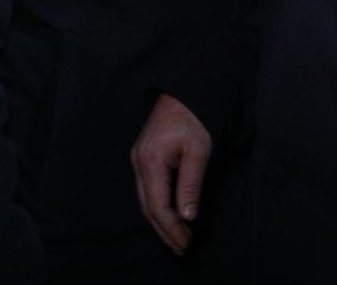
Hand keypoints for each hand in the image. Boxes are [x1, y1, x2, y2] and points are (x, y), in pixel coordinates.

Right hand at [131, 93, 211, 254]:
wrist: (187, 87)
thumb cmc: (196, 116)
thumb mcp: (199, 150)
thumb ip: (191, 185)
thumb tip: (187, 216)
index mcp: (150, 161)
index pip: (158, 206)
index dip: (172, 228)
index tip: (187, 243)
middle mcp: (138, 161)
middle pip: (148, 206)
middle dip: (164, 230)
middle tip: (181, 248)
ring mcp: (138, 158)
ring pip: (145, 199)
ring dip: (160, 221)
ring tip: (176, 238)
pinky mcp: (143, 155)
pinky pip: (147, 188)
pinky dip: (157, 206)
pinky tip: (169, 214)